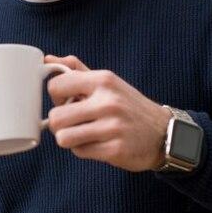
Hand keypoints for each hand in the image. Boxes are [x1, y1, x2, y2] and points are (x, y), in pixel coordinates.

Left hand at [43, 54, 173, 172]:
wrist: (164, 132)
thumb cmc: (128, 106)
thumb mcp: (107, 82)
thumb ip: (76, 70)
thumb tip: (47, 60)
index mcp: (103, 80)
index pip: (56, 86)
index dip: (56, 96)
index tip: (67, 101)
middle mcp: (108, 102)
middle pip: (55, 117)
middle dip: (59, 123)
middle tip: (73, 122)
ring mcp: (112, 127)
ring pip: (63, 137)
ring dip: (69, 138)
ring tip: (84, 134)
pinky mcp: (115, 150)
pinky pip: (80, 152)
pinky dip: (84, 150)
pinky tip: (98, 143)